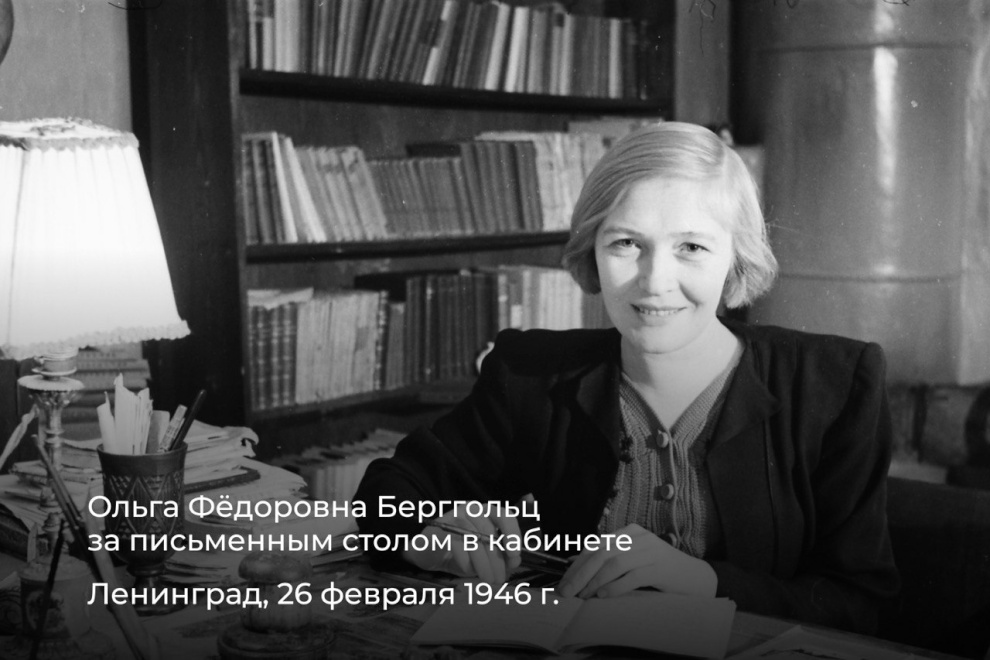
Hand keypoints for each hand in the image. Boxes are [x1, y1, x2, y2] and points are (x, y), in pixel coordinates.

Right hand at [401, 507, 521, 584]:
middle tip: (500, 579)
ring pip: (474, 540)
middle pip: (489, 531)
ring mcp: (454, 517)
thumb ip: (501, 556)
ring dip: (484, 564)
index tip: (514, 554)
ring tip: (488, 580)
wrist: (428, 552)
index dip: (512, 533)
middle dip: (497, 559)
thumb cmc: (460, 552)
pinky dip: (466, 562)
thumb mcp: (485, 555)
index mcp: (485, 511)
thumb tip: (515, 561)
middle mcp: (470, 509)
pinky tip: (468, 571)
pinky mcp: (440, 530)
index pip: (504, 515)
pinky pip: (458, 546)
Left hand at [556, 524, 716, 598]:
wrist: (695, 577)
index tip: (564, 580)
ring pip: (615, 563)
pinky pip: (633, 576)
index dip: (578, 563)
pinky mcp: (660, 568)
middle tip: (566, 591)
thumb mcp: (634, 559)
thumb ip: (610, 557)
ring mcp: (651, 551)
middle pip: (602, 552)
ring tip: (583, 596)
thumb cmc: (660, 570)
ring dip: (595, 581)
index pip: (597, 545)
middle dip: (581, 573)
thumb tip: (576, 563)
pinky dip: (615, 586)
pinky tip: (603, 596)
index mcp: (630, 531)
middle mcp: (639, 537)